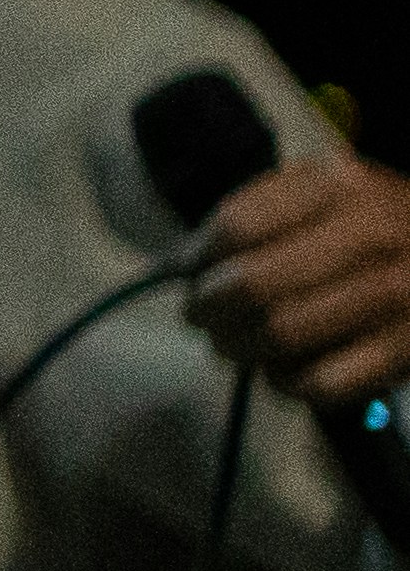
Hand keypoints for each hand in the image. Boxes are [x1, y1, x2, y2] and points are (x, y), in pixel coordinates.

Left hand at [194, 137, 409, 408]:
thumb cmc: (378, 222)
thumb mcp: (324, 188)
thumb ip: (254, 212)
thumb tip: (183, 263)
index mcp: (339, 186)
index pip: (235, 228)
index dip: (198, 260)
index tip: (191, 275)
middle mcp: (372, 236)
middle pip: (252, 285)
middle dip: (208, 310)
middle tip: (200, 318)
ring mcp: (397, 295)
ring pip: (280, 335)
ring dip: (239, 348)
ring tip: (233, 345)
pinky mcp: (409, 351)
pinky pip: (322, 383)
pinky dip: (288, 384)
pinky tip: (283, 371)